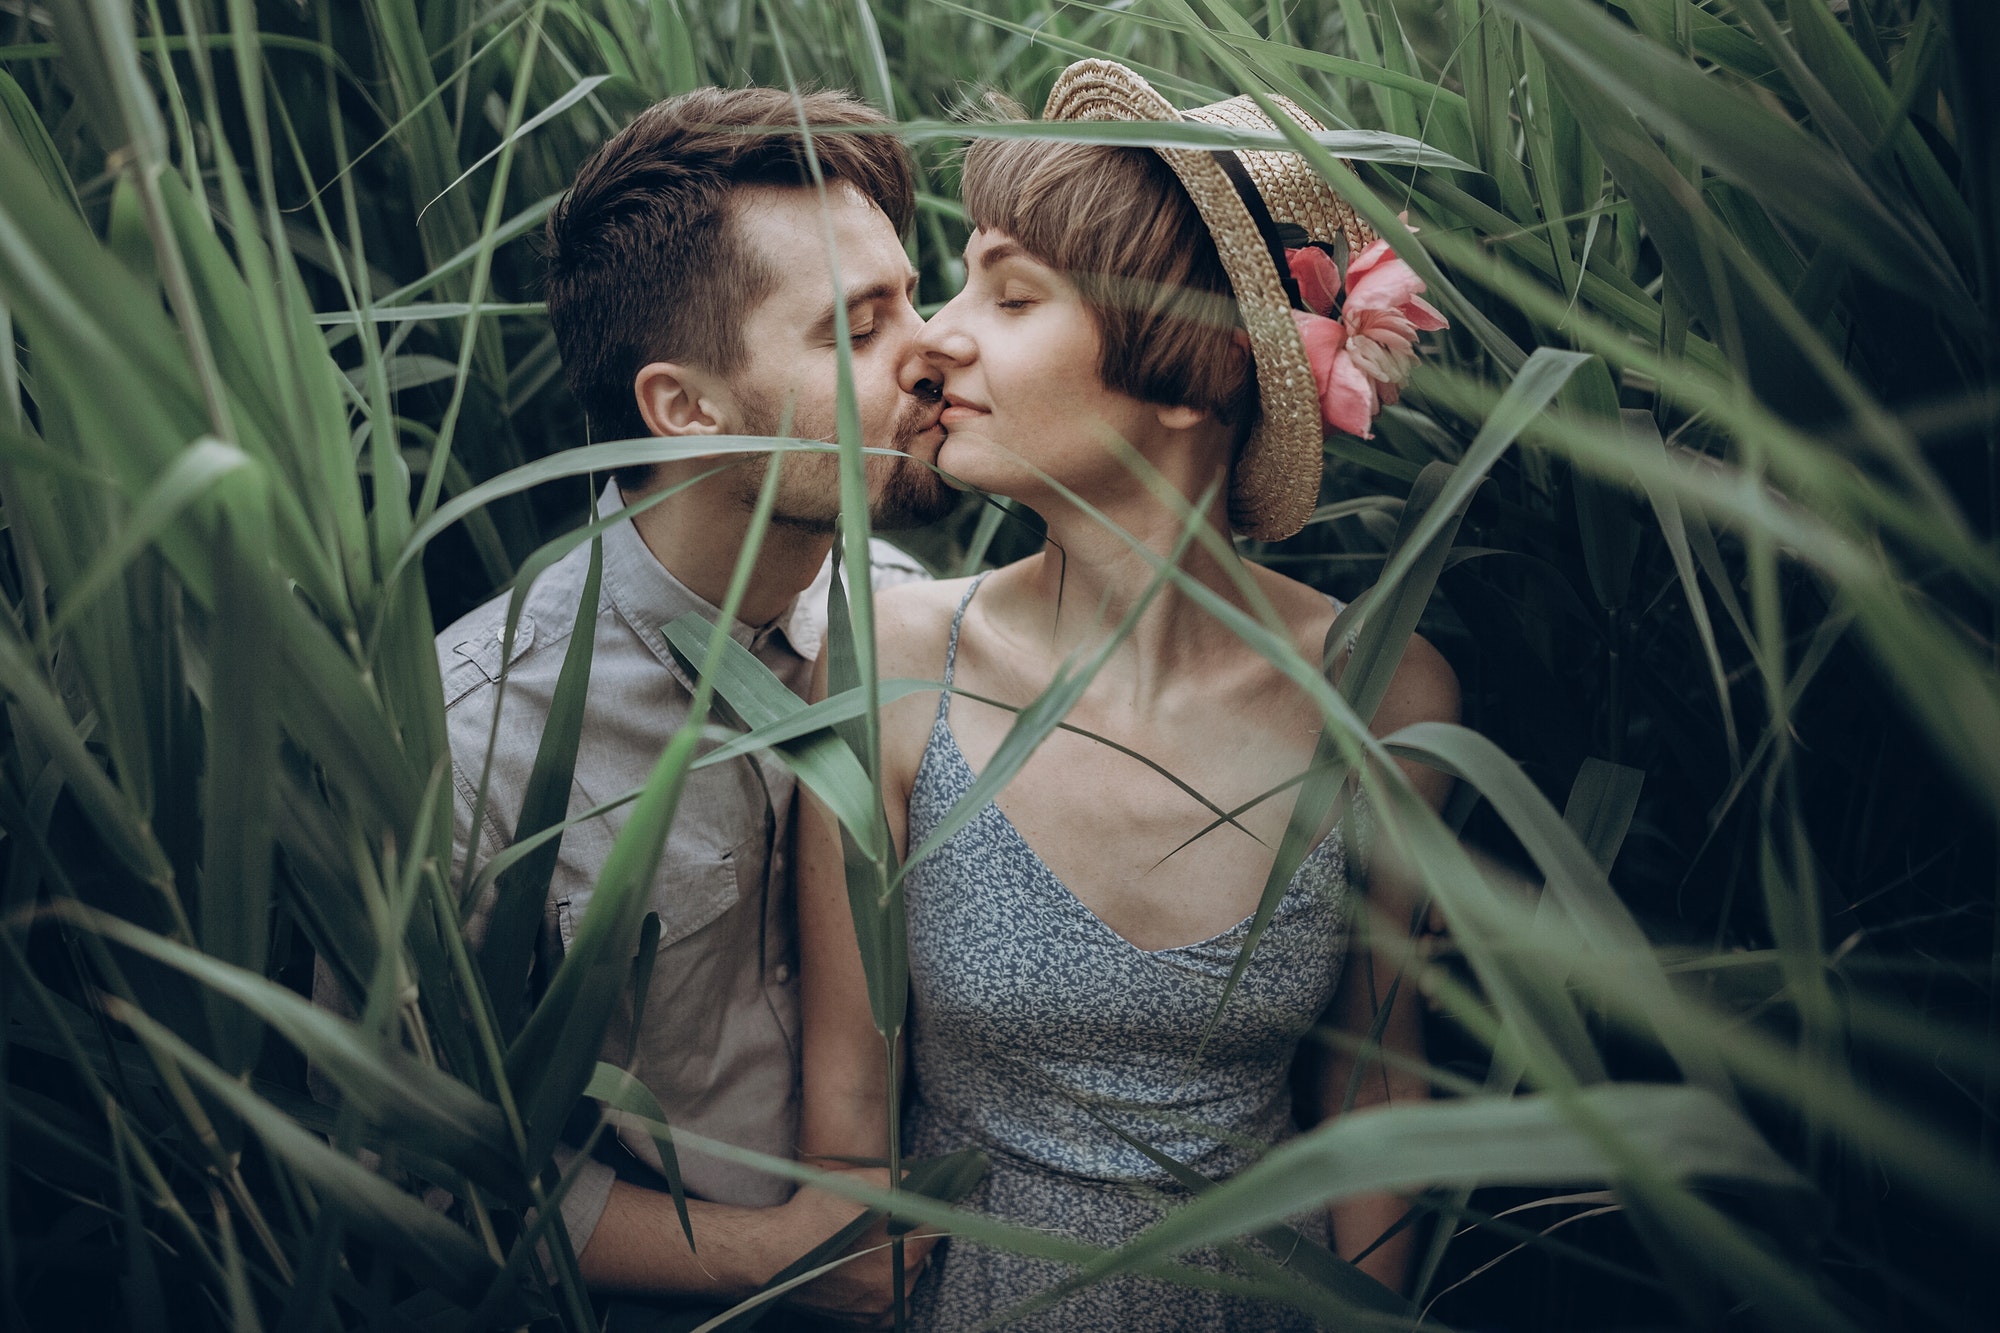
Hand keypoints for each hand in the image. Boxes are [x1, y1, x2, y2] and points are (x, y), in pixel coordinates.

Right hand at [776, 1168, 939, 1327]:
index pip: (939, 1226)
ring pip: (907, 1278)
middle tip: (882, 1223)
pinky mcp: (866, 1321)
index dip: (929, 1210)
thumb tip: (920, 1177)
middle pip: (923, 1253)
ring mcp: (882, 1307)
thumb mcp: (853, 1183)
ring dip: (897, 1262)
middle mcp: (900, 1284)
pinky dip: (885, 1288)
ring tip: (866, 1247)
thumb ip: (894, 1179)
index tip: (915, 1203)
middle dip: (910, 1236)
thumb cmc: (811, 1217)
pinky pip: (891, 1303)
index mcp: (904, 1249)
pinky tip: (864, 1271)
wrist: (770, 1256)